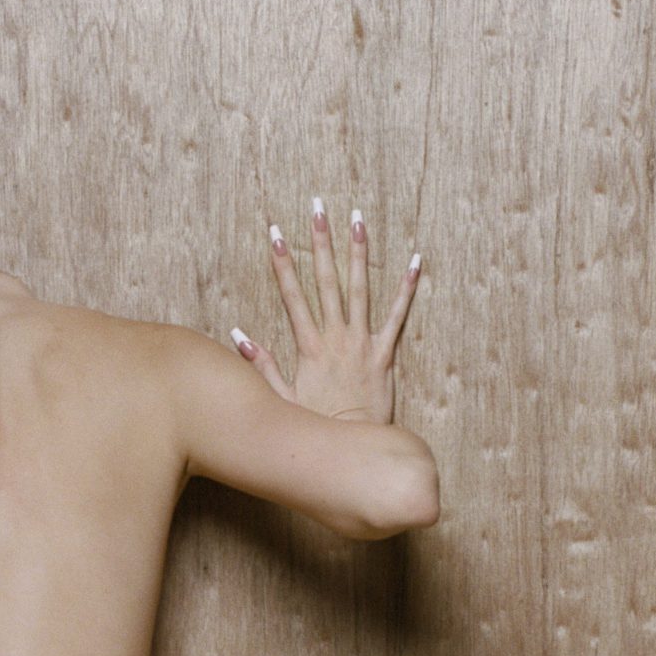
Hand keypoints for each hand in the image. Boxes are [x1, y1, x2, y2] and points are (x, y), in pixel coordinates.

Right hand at [230, 201, 420, 424]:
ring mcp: (361, 343)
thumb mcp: (282, 400)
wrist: (352, 447)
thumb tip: (239, 336)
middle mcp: (335, 338)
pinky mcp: (384, 355)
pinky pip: (397, 316)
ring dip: (358, 252)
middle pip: (326, 281)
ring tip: (357, 218)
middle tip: (318, 208)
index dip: (282, 263)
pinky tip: (416, 261)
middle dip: (319, 243)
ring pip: (360, 289)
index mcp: (309, 347)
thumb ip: (262, 366)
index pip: (293, 296)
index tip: (275, 233)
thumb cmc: (317, 428)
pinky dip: (407, 288)